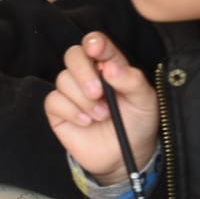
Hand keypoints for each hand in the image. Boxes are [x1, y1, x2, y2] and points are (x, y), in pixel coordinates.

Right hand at [44, 32, 158, 184]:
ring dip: (83, 100)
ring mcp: (71, 91)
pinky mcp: (58, 110)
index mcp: (109, 65)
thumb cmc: (137, 123)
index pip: (97, 44)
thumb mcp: (145, 101)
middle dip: (84, 72)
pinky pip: (54, 101)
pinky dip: (72, 112)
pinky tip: (86, 122)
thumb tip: (110, 68)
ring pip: (63, 79)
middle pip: (73, 55)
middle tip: (98, 93)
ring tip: (101, 115)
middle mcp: (88, 74)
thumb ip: (132, 81)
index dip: (94, 42)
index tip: (96, 50)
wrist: (124, 156)